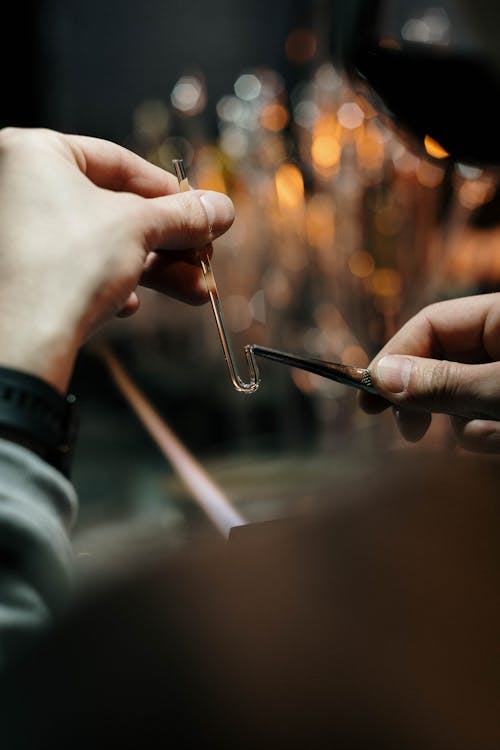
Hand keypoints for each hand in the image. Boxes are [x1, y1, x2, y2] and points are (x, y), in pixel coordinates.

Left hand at [0, 127, 233, 391]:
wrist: (24, 343)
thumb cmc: (64, 267)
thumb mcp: (139, 229)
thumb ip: (183, 215)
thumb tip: (220, 208)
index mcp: (35, 153)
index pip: (119, 161)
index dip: (169, 192)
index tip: (200, 212)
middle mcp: (19, 186)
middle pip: (114, 209)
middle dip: (169, 243)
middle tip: (204, 258)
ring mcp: (18, 233)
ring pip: (102, 244)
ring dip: (155, 269)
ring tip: (196, 290)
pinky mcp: (23, 273)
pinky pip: (77, 268)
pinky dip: (112, 284)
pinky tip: (130, 305)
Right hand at [359, 293, 499, 452]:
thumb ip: (446, 383)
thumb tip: (381, 376)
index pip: (432, 323)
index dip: (396, 356)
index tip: (369, 394)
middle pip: (441, 362)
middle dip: (427, 399)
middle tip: (409, 431)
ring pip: (461, 397)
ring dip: (466, 425)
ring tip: (493, 436)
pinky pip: (483, 418)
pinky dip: (486, 434)